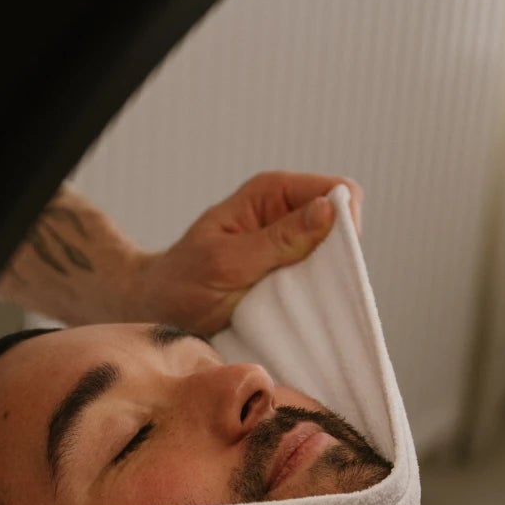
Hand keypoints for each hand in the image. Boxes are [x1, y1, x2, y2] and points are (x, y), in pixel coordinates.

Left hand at [130, 170, 363, 335]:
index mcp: (272, 193)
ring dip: (329, 283)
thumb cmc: (183, 282)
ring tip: (298, 306)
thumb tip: (329, 210)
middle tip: (309, 290)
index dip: (345, 222)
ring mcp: (292, 246)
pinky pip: (325, 283)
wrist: (158, 312)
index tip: (329, 260)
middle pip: (346, 224)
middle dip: (339, 257)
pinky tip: (299, 314)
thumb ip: (277, 240)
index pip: (339, 190)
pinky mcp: (293, 276)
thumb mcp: (227, 262)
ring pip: (340, 257)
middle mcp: (288, 213)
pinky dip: (319, 299)